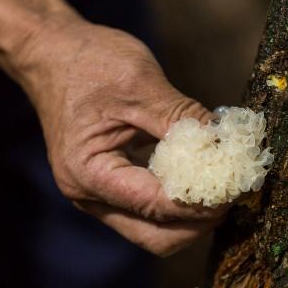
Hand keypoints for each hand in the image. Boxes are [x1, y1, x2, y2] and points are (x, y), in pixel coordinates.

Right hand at [14, 15, 227, 255]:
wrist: (50, 52)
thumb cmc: (87, 62)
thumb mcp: (139, 83)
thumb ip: (182, 117)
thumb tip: (226, 144)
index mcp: (89, 173)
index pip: (157, 207)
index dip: (203, 202)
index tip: (237, 185)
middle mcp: (89, 194)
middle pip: (156, 236)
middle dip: (200, 221)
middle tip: (234, 191)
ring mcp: (98, 192)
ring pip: (154, 226)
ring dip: (191, 213)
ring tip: (223, 183)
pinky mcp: (110, 181)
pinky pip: (149, 204)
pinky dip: (177, 196)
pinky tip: (200, 171)